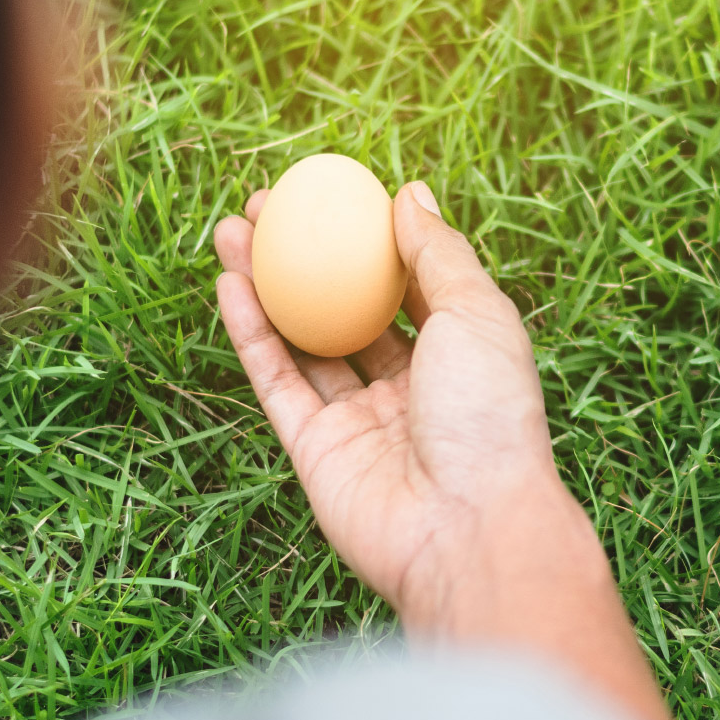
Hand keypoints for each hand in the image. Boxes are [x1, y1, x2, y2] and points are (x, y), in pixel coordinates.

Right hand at [213, 182, 684, 719]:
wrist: (470, 529)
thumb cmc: (491, 416)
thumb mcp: (478, 315)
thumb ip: (439, 254)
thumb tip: (409, 192)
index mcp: (461, 354)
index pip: (408, 284)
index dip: (368, 237)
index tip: (331, 190)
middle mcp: (410, 387)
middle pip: (346, 309)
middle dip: (305, 257)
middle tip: (265, 205)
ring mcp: (360, 420)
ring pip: (302, 341)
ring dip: (265, 284)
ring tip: (231, 229)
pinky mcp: (315, 450)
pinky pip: (277, 381)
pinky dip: (251, 333)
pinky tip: (229, 283)